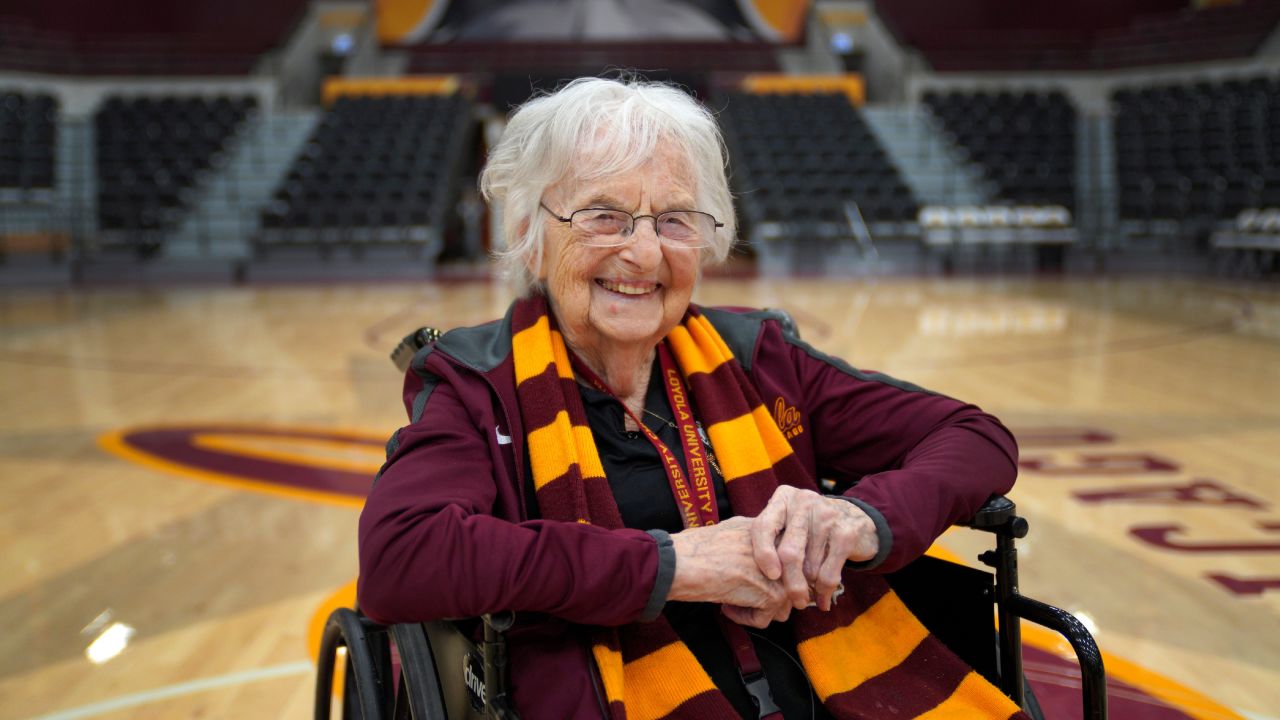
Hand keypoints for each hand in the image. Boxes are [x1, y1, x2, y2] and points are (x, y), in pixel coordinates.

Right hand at [668, 516, 788, 627]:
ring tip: (731, 600)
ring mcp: (778, 571)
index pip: (785, 561)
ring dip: (755, 608)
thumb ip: (754, 540)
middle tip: (739, 593)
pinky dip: (743, 618)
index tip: (747, 580)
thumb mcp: (732, 529)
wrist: (681, 562)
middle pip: (787, 584)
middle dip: (764, 596)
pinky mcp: (771, 594)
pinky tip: (726, 605)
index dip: (767, 576)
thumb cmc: (695, 548)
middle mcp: (780, 549)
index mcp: (771, 529)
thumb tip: (766, 558)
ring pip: (780, 604)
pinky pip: (764, 619)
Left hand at [750, 486, 878, 610]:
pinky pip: (829, 572)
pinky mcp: (846, 532)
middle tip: (793, 602)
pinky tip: (823, 602)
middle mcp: (803, 502)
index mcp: (783, 498)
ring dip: (809, 587)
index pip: (763, 526)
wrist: (856, 518)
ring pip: (810, 567)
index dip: (762, 554)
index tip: (770, 575)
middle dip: (789, 583)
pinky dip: (824, 591)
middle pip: (788, 552)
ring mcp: (827, 516)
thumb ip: (770, 538)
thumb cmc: (810, 527)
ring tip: (807, 597)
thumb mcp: (788, 522)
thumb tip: (746, 572)